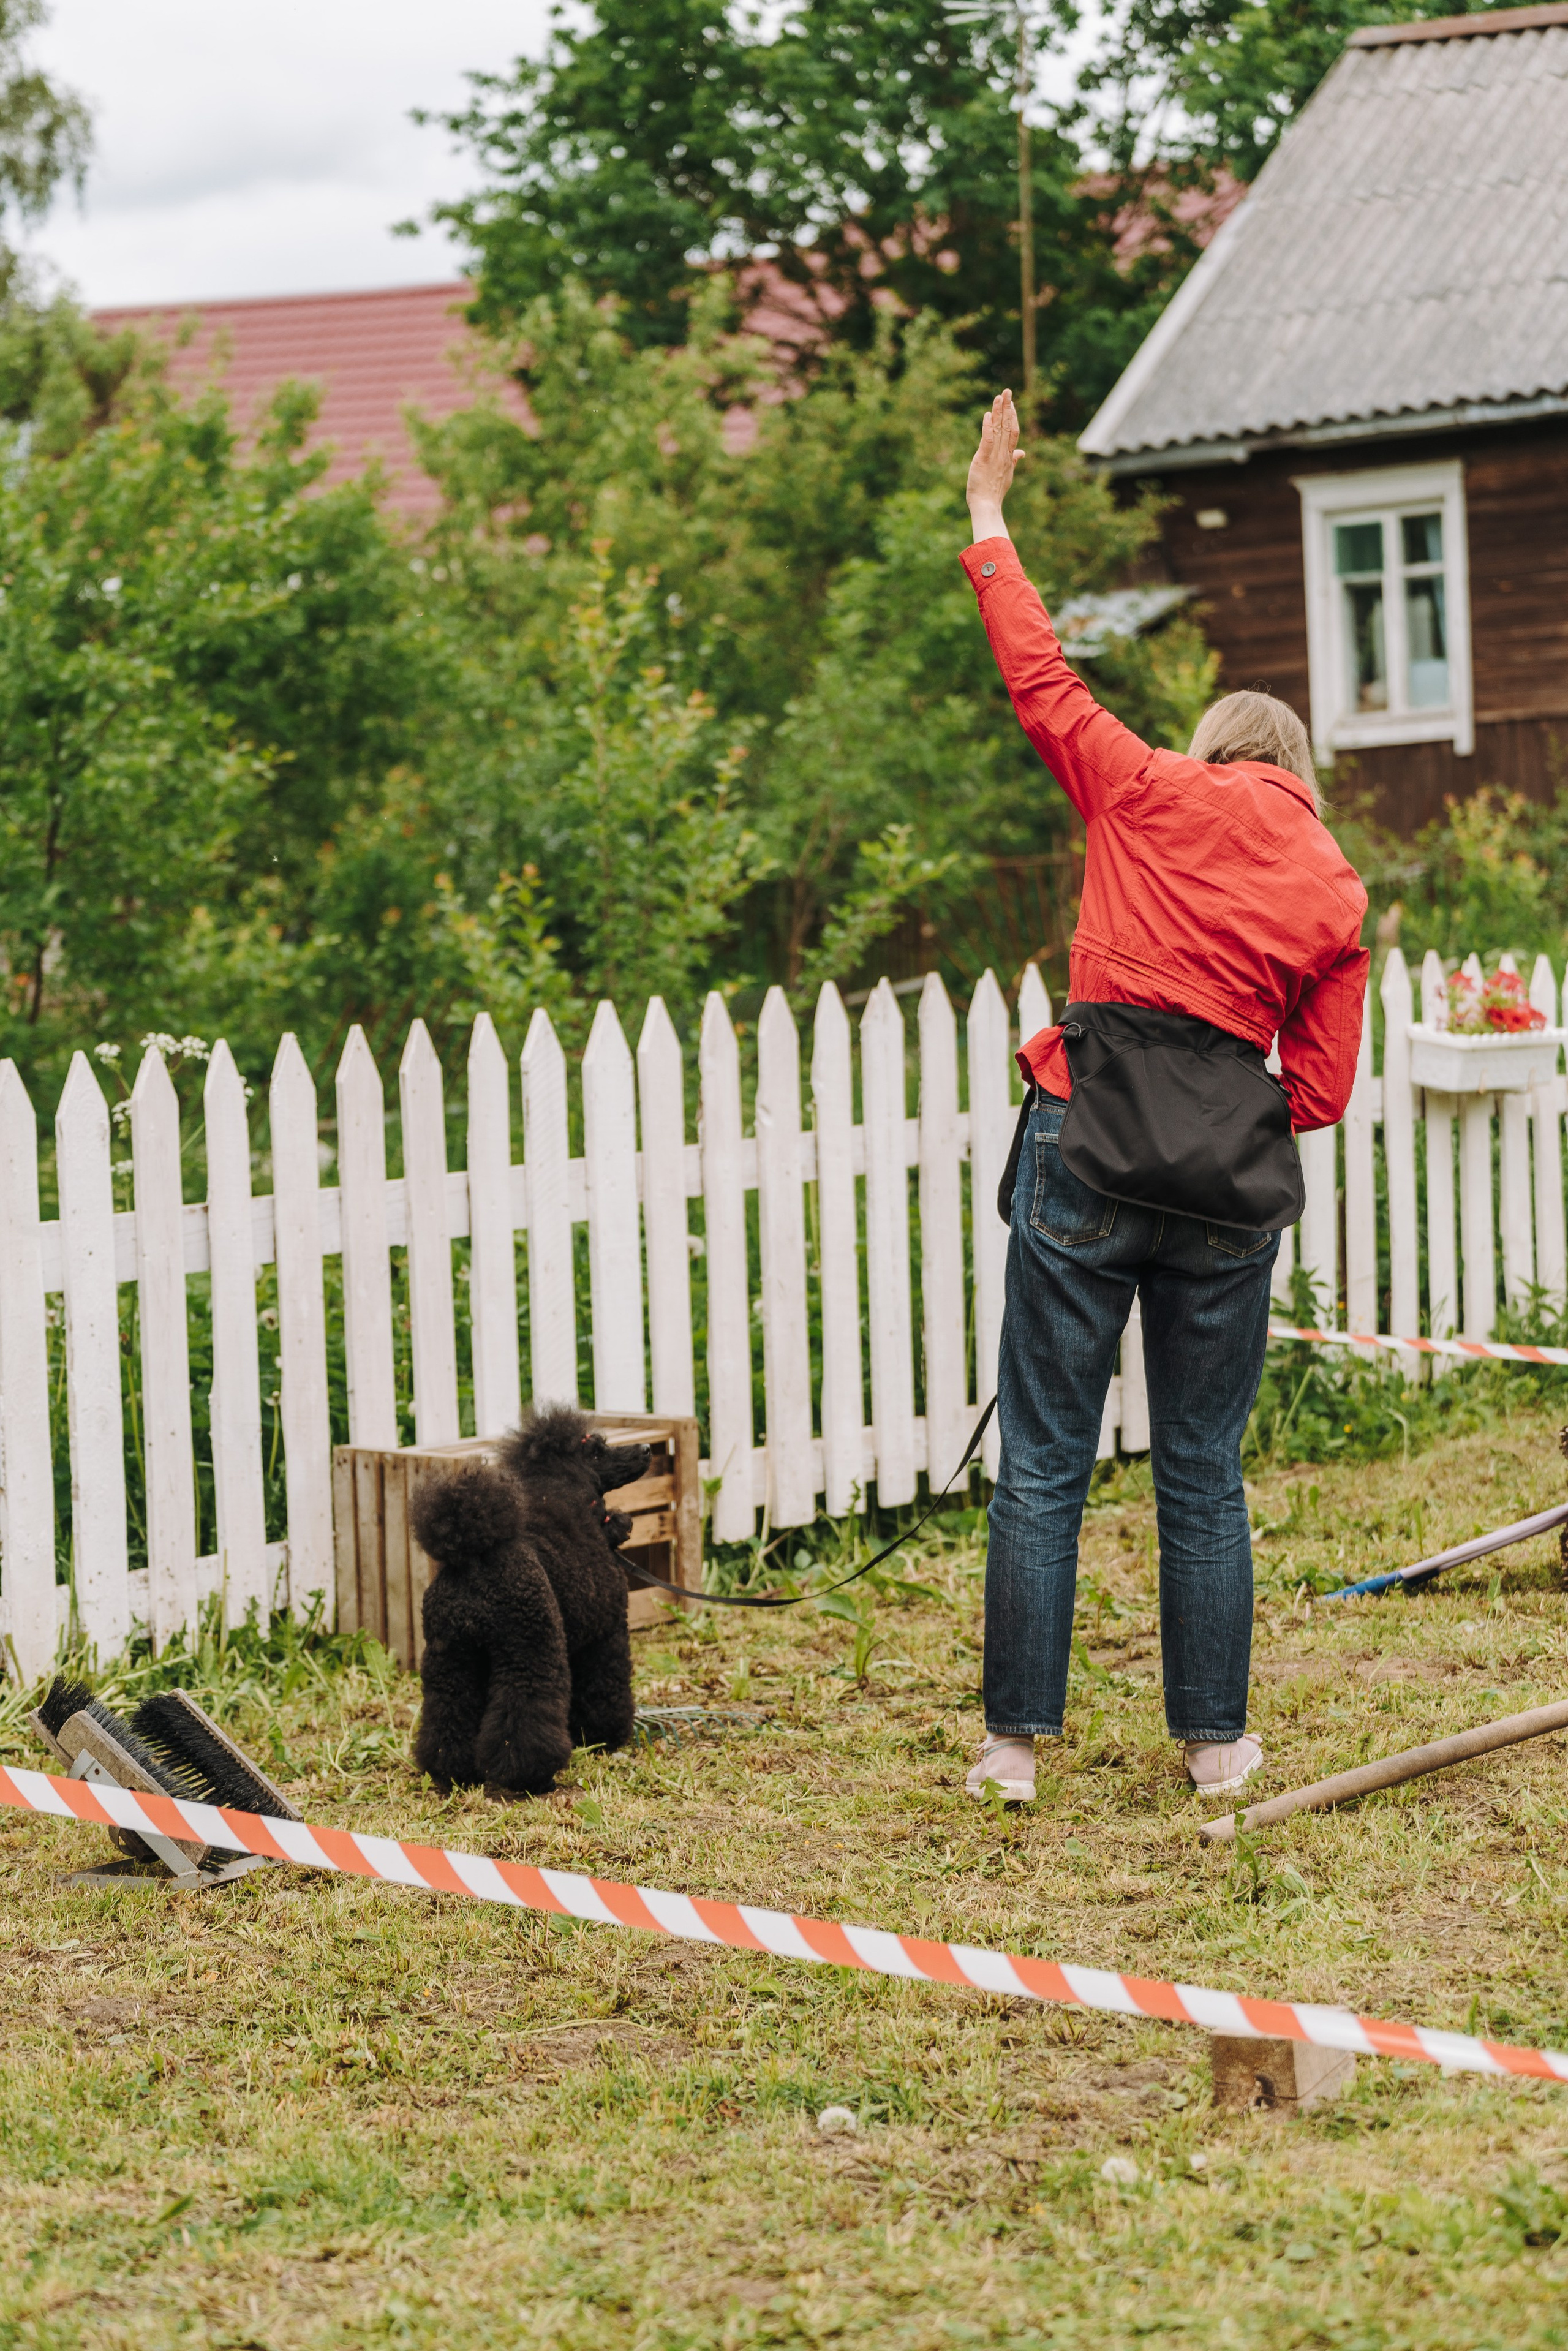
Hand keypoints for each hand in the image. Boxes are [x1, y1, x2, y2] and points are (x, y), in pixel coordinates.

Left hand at [966, 389, 1023, 542]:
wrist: (987, 506)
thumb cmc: (994, 492)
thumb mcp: (1007, 474)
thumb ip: (1014, 461)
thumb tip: (1022, 453)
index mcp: (1009, 457)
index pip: (1013, 433)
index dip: (1013, 417)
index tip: (1011, 404)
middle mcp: (1004, 454)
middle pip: (1008, 427)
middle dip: (1007, 408)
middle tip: (1007, 391)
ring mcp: (995, 456)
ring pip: (999, 430)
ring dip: (999, 412)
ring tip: (999, 396)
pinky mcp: (984, 459)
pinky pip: (987, 440)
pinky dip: (988, 427)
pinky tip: (988, 415)